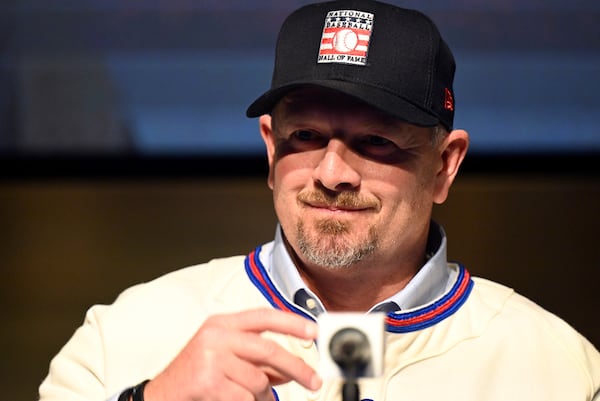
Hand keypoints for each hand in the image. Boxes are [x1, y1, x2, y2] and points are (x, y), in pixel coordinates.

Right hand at [143, 308, 321, 400]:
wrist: (161, 396)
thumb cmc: (196, 375)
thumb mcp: (225, 358)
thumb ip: (256, 360)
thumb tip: (290, 371)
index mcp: (222, 324)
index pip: (263, 315)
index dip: (291, 322)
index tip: (313, 331)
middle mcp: (216, 335)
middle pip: (268, 349)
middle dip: (297, 368)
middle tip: (314, 381)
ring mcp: (210, 357)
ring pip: (258, 379)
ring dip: (261, 395)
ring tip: (246, 396)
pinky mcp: (207, 381)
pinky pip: (244, 397)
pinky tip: (231, 400)